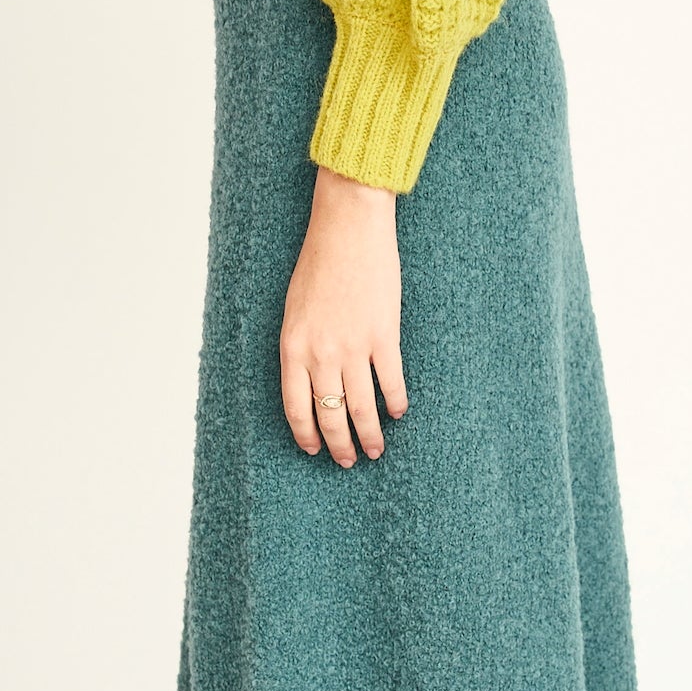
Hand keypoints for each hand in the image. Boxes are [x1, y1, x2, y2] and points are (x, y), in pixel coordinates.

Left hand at [280, 164, 409, 464]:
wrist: (348, 230)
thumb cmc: (318, 264)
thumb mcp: (295, 310)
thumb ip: (301, 347)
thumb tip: (315, 383)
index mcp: (293, 347)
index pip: (296, 407)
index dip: (306, 434)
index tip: (314, 451)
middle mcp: (320, 354)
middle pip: (329, 414)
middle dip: (339, 444)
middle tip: (349, 460)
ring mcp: (354, 347)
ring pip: (361, 407)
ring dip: (369, 434)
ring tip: (376, 449)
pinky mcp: (384, 336)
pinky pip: (390, 382)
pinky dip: (395, 401)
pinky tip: (398, 412)